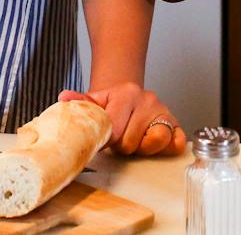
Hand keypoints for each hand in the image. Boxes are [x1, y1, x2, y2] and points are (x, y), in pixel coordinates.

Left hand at [62, 84, 186, 156]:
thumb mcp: (95, 101)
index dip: (105, 142)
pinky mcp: (176, 124)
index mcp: (126, 93)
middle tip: (118, 138)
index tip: (101, 141)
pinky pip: (175, 142)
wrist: (129, 95)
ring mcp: (163, 111)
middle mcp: (148, 99)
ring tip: (134, 139)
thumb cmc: (112, 103)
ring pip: (154, 143)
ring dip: (141, 148)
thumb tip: (64, 99)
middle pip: (131, 142)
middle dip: (121, 146)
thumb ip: (80, 102)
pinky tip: (151, 141)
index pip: (114, 130)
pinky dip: (165, 148)